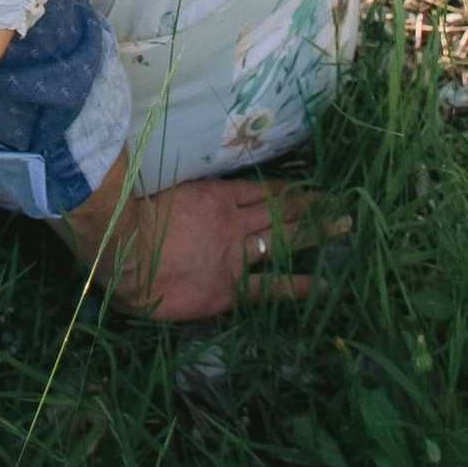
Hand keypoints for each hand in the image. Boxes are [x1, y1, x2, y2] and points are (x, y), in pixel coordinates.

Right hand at [59, 168, 348, 319]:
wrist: (125, 251)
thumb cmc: (128, 220)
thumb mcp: (152, 190)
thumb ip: (169, 189)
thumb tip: (173, 180)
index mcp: (212, 196)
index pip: (256, 191)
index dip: (282, 190)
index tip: (303, 187)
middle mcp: (232, 221)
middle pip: (279, 210)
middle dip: (310, 205)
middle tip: (339, 202)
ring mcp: (235, 253)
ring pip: (282, 237)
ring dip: (314, 231)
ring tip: (343, 225)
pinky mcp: (232, 286)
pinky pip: (272, 286)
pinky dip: (298, 285)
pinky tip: (323, 284)